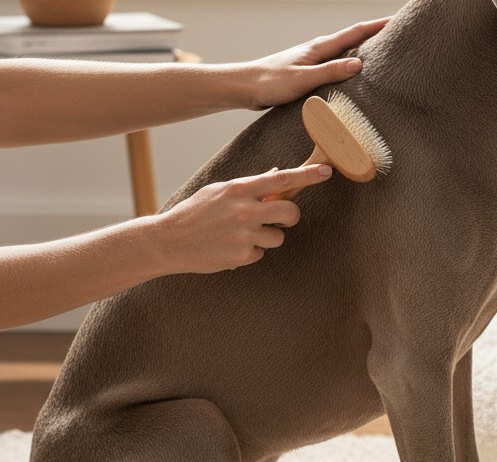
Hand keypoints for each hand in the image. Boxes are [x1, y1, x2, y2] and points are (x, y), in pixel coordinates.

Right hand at [155, 165, 332, 273]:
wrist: (169, 241)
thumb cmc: (195, 213)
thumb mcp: (219, 191)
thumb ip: (249, 187)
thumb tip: (277, 176)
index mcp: (239, 189)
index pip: (282, 179)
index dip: (307, 175)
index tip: (326, 171)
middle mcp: (245, 210)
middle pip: (290, 211)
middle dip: (290, 216)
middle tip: (280, 217)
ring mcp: (245, 234)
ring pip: (278, 236)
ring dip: (267, 236)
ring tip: (241, 234)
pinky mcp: (242, 255)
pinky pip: (260, 253)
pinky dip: (250, 251)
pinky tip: (230, 247)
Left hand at [245, 17, 389, 109]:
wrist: (247, 86)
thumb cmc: (271, 82)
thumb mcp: (304, 79)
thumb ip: (331, 71)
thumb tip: (359, 63)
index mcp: (320, 47)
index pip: (356, 32)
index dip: (378, 25)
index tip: (398, 21)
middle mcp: (319, 49)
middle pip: (355, 37)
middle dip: (377, 33)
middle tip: (399, 33)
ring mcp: (315, 59)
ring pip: (346, 50)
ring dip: (365, 48)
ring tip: (385, 50)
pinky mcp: (310, 71)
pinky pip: (337, 63)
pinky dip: (351, 62)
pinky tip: (355, 71)